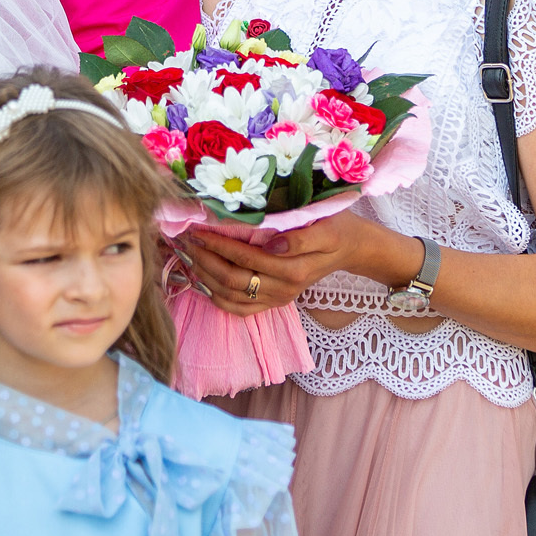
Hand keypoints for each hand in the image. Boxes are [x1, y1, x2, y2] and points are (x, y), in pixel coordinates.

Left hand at [170, 210, 413, 317]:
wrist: (351, 246)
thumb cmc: (337, 227)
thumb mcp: (325, 226)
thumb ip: (300, 238)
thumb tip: (271, 244)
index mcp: (293, 270)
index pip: (244, 258)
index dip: (217, 244)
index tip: (196, 229)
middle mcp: (284, 289)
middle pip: (232, 280)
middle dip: (203, 260)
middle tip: (183, 241)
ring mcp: (278, 300)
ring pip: (230, 296)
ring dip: (204, 277)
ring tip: (187, 255)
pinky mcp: (274, 303)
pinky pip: (240, 309)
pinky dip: (217, 298)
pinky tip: (203, 280)